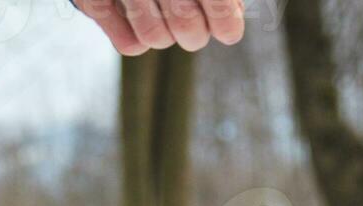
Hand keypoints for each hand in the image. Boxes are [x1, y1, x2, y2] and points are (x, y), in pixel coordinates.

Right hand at [74, 0, 245, 54]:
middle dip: (194, 35)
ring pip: (156, 39)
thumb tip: (233, 15)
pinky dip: (135, 41)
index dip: (227, 24)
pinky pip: (129, 45)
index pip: (219, 4)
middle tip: (192, 28)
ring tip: (162, 20)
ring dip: (164, 36)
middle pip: (188, 28)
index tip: (228, 32)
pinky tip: (138, 28)